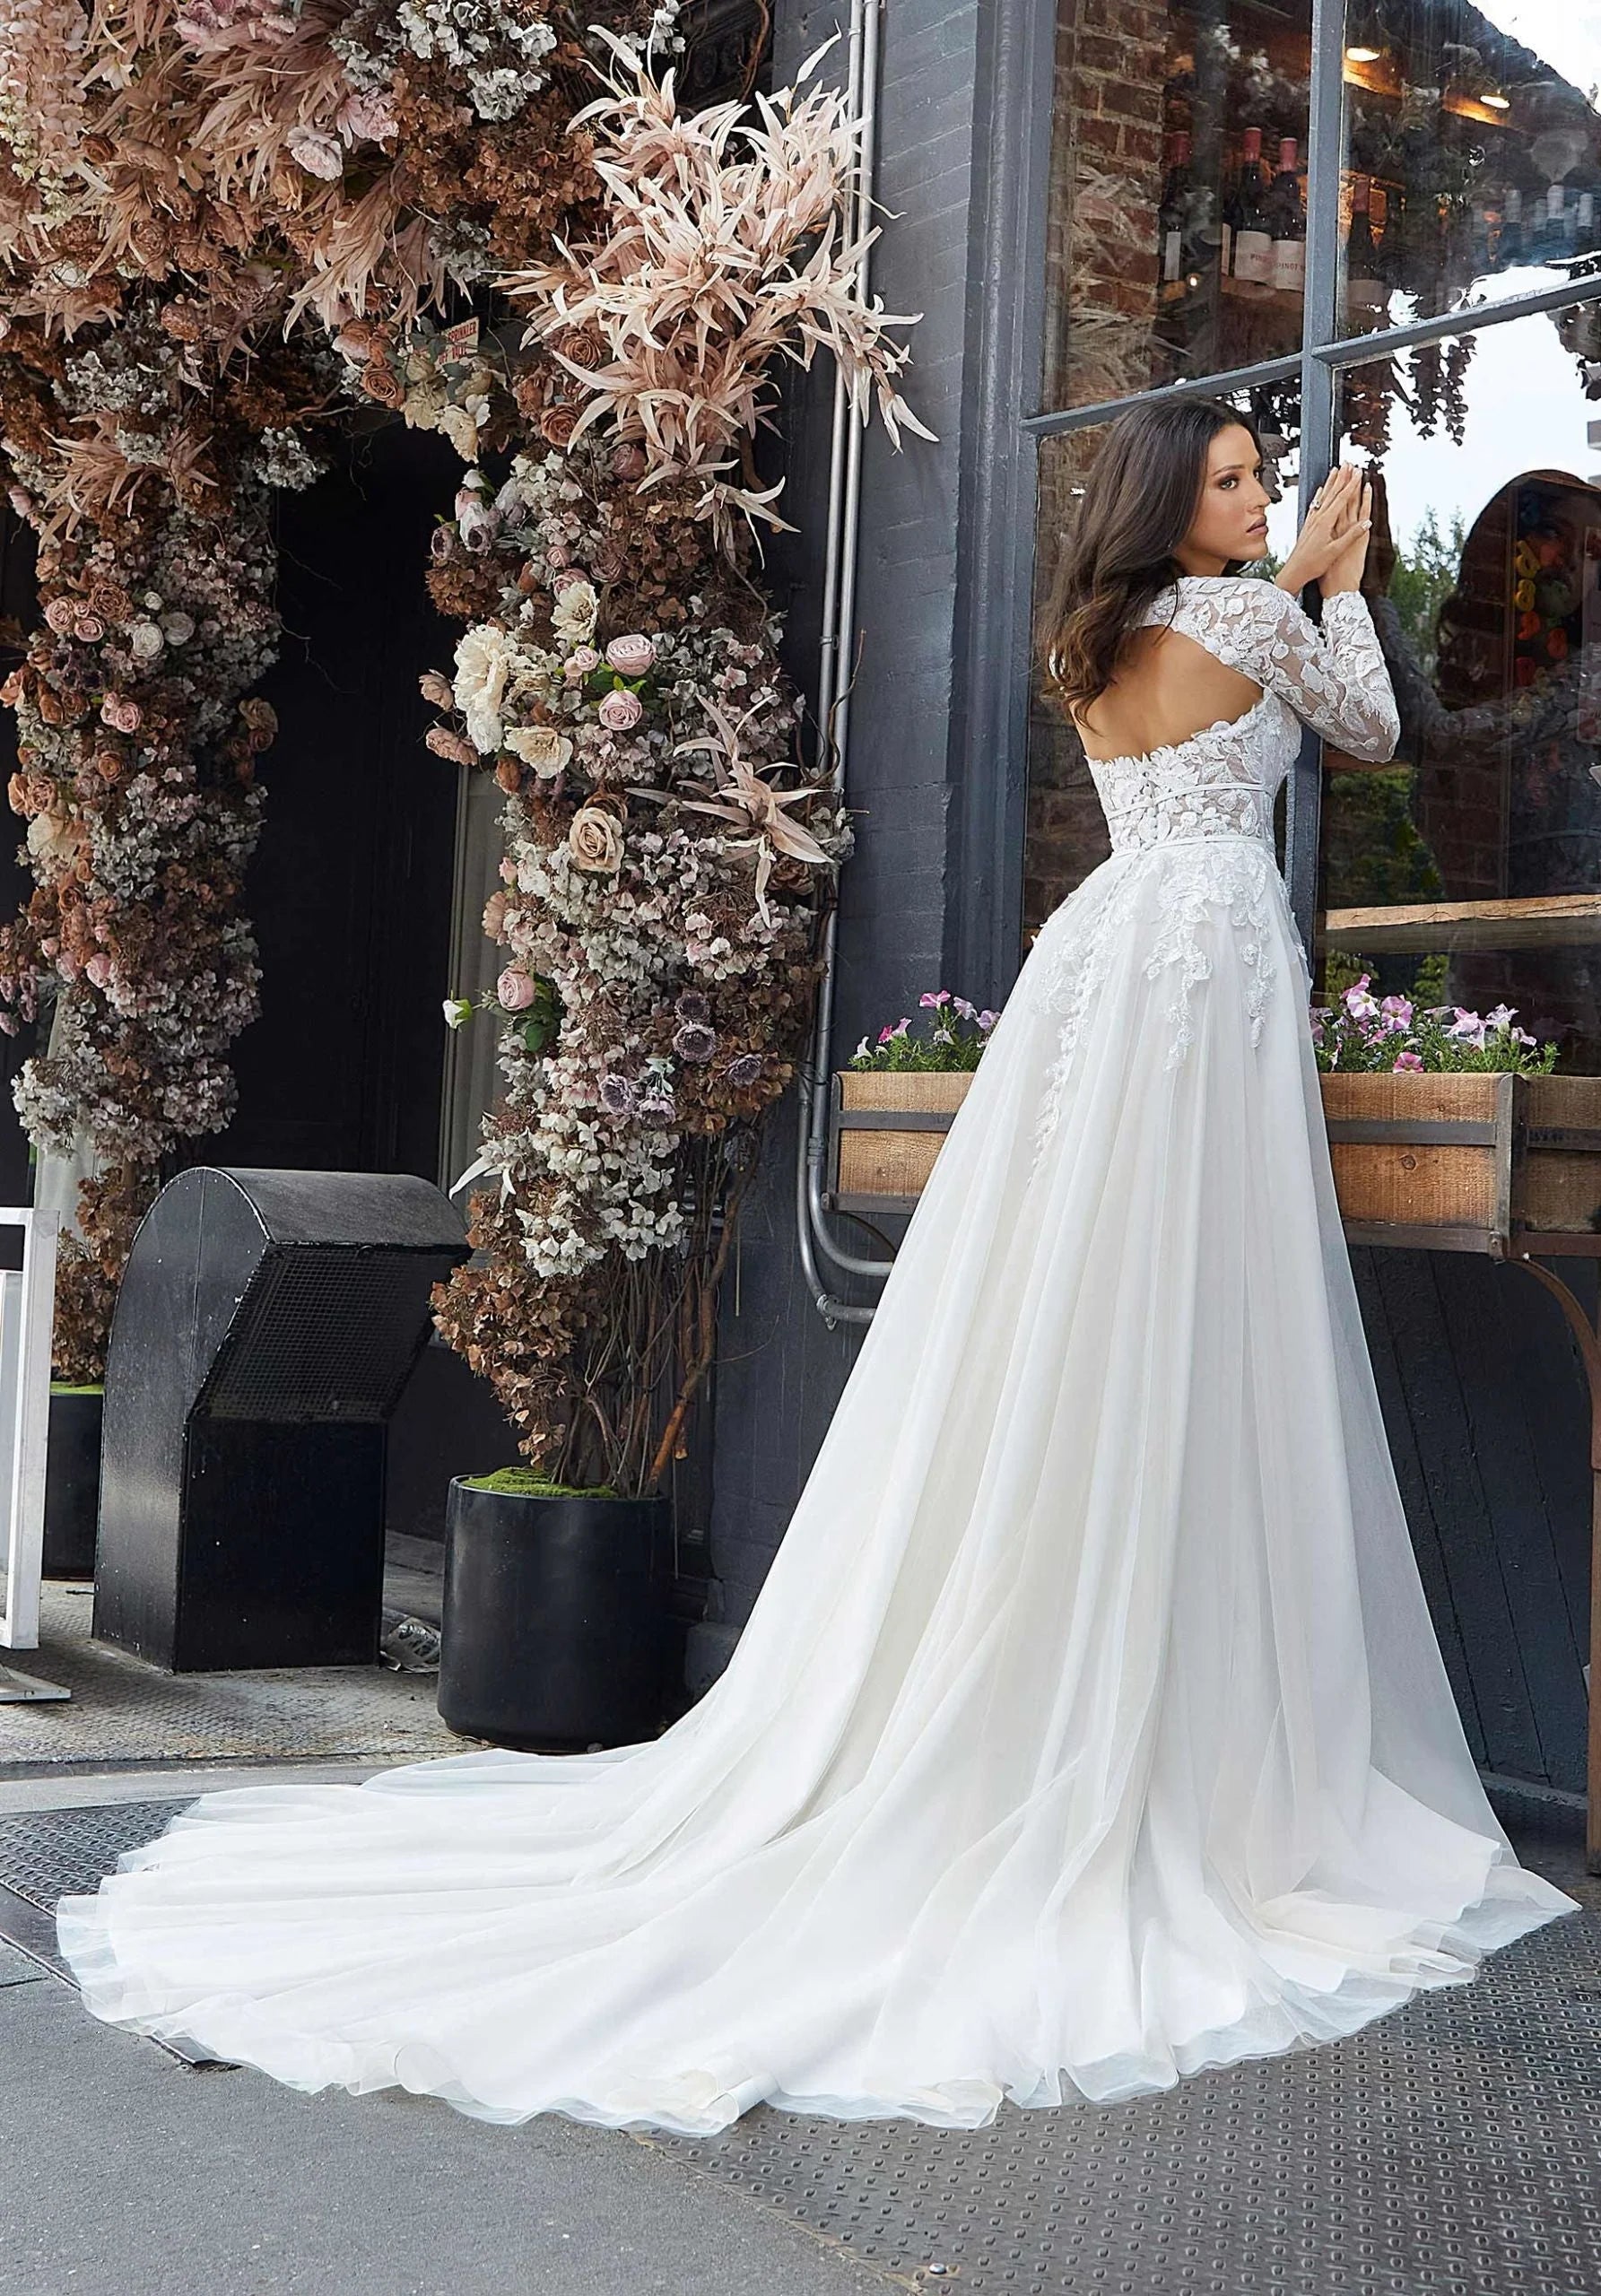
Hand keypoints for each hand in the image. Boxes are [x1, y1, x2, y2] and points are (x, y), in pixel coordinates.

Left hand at [1275, 464, 1372, 596]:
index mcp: (1326, 522)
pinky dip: (1320, 494)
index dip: (1352, 484)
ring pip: (1323, 495)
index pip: (1342, 498)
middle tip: (1349, 463)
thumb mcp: (1335, 551)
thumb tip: (1366, 523)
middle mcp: (1318, 518)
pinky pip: (1316, 504)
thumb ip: (1351, 536)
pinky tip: (1320, 490)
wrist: (1294, 571)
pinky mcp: (1307, 525)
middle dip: (1342, 477)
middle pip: (1333, 492)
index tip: (1359, 472)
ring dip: (1331, 482)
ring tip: (1336, 470)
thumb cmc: (1313, 564)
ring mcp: (1312, 520)